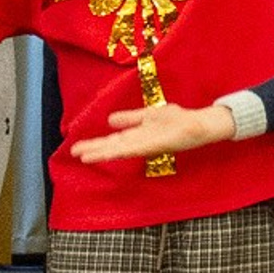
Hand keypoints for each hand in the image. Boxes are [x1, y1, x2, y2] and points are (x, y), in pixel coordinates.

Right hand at [72, 101, 236, 166]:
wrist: (199, 124)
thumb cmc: (176, 120)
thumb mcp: (149, 116)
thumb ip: (130, 119)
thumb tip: (109, 121)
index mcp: (137, 135)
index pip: (112, 141)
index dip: (94, 145)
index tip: (75, 149)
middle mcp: (140, 141)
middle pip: (113, 147)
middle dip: (94, 150)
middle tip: (74, 154)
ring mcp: (148, 143)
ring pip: (121, 149)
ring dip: (104, 152)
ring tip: (86, 156)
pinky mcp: (158, 143)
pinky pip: (138, 146)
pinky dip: (124, 148)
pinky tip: (113, 150)